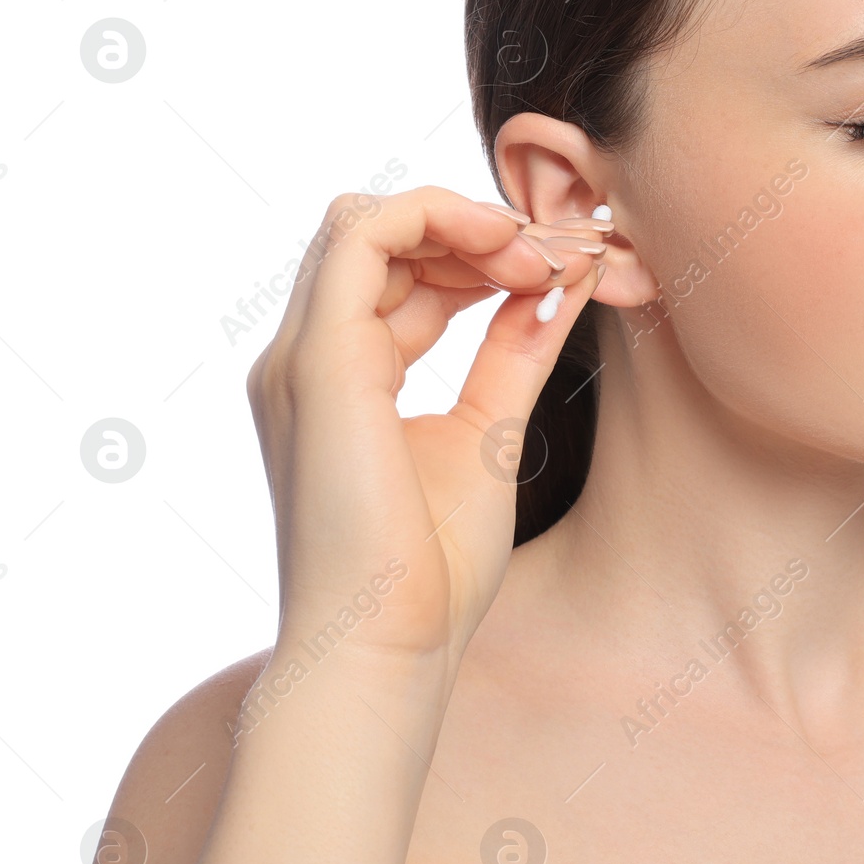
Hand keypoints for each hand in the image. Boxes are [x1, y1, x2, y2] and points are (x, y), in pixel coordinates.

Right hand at [244, 186, 607, 667]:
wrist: (387, 648)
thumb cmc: (430, 570)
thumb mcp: (490, 430)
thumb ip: (515, 349)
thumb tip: (560, 282)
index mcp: (338, 376)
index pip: (394, 268)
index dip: (475, 250)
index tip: (554, 268)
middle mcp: (306, 357)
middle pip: (379, 236)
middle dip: (474, 228)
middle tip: (555, 255)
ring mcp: (303, 354)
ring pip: (366, 221)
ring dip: (463, 220)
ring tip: (539, 258)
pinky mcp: (320, 359)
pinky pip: (363, 234)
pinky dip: (438, 215)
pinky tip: (508, 249)